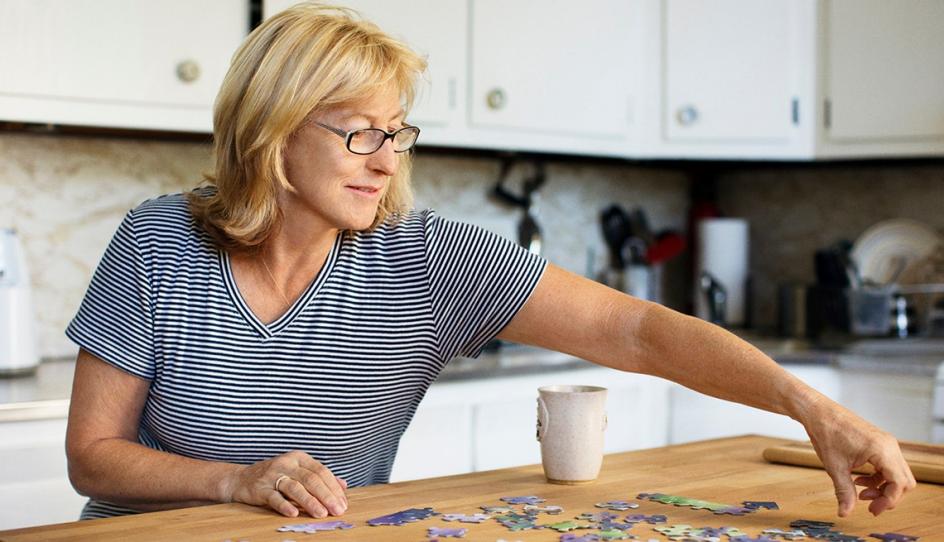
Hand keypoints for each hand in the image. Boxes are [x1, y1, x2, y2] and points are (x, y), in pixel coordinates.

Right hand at [221, 450, 348, 517]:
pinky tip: (294, 513)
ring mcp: (272, 475)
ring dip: (310, 502)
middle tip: (337, 511)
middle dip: (326, 496)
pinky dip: (285, 505)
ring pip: (295, 488)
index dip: (334, 488)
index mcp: (299, 458)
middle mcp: (287, 463)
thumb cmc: (276, 476)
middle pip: (311, 479)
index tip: (343, 503)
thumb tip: (343, 485)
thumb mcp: (298, 472)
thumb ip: (320, 477)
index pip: (321, 471)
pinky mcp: (259, 488)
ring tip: (321, 514)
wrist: (242, 479)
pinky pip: (274, 497)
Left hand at [802, 395, 915, 516]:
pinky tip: (859, 481)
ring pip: (897, 474)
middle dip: (888, 496)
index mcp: (882, 450)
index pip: (899, 483)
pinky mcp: (879, 443)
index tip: (871, 510)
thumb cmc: (826, 432)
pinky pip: (888, 466)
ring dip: (882, 488)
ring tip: (860, 493)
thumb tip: (845, 512)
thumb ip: (844, 492)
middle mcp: (889, 446)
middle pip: (904, 481)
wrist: (818, 412)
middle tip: (869, 505)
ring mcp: (886, 443)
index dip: (888, 501)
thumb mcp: (834, 467)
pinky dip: (878, 478)